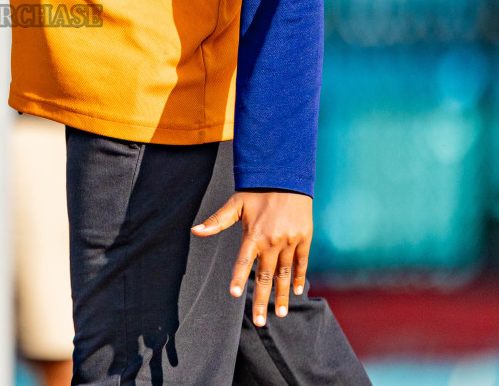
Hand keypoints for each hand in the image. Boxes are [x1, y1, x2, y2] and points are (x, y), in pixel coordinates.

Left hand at [192, 190, 311, 326]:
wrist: (286, 177)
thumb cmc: (257, 191)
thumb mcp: (235, 204)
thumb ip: (217, 221)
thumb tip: (195, 230)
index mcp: (253, 234)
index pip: (244, 261)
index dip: (239, 277)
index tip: (235, 295)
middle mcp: (272, 240)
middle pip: (265, 276)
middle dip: (262, 300)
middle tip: (260, 321)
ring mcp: (289, 241)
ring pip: (284, 274)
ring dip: (282, 295)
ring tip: (280, 313)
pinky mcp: (303, 238)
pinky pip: (301, 263)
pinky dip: (299, 277)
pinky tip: (297, 292)